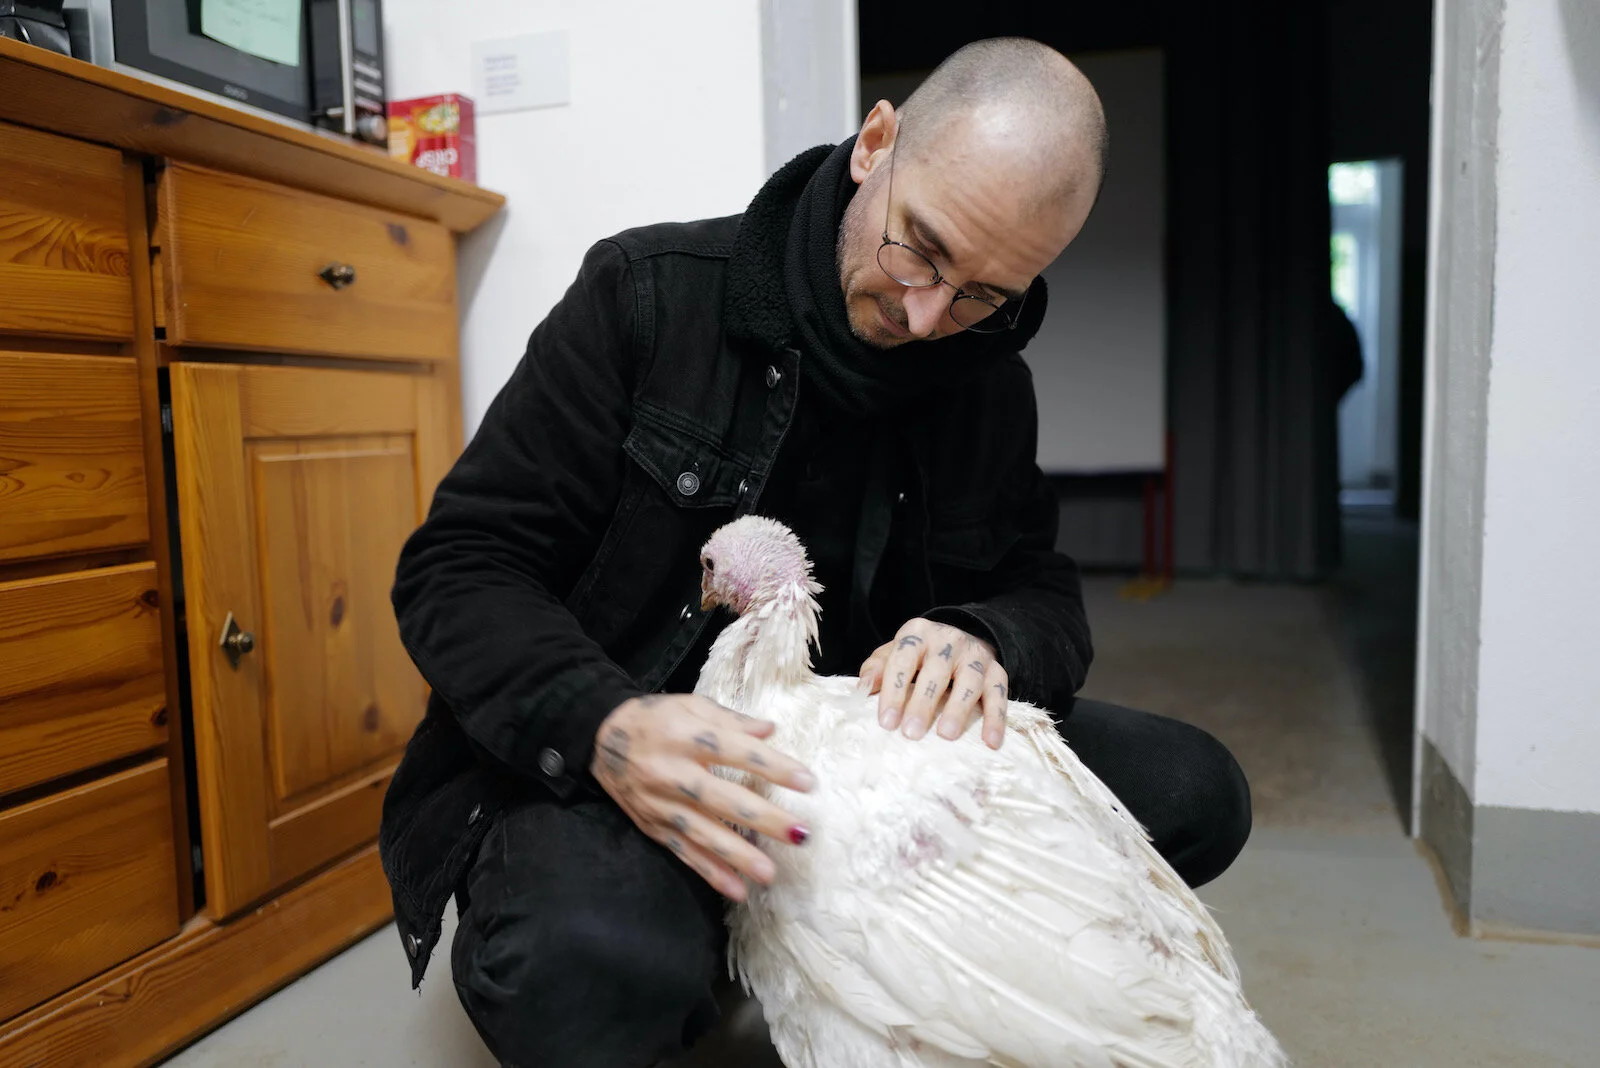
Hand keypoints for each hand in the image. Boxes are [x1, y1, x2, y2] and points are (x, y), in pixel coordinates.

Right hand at [591, 693, 816, 901]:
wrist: (600, 738)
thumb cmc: (654, 718)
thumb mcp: (690, 705)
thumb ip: (731, 720)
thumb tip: (770, 731)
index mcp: (686, 735)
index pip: (736, 751)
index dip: (773, 766)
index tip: (808, 782)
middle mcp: (672, 772)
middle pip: (722, 798)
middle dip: (763, 819)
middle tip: (800, 834)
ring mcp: (660, 803)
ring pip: (703, 833)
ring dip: (738, 855)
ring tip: (770, 873)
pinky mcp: (653, 826)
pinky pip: (684, 852)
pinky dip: (709, 873)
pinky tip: (736, 890)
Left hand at [858, 618, 1008, 748]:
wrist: (961, 637)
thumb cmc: (919, 654)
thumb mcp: (895, 652)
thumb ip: (878, 668)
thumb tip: (863, 688)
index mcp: (917, 634)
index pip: (903, 661)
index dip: (893, 691)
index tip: (886, 722)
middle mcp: (948, 640)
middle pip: (936, 671)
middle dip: (923, 703)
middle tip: (911, 733)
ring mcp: (975, 655)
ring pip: (969, 681)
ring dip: (958, 709)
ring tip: (946, 735)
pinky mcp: (997, 670)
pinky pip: (999, 693)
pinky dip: (997, 718)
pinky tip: (991, 741)